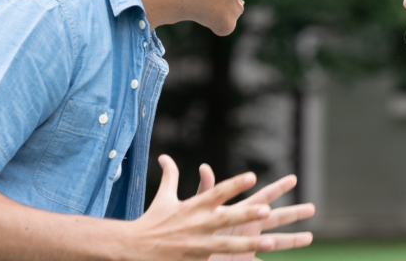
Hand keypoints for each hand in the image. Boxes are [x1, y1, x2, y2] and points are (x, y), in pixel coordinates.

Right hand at [125, 155, 282, 259]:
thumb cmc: (151, 222)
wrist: (133, 248)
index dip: (235, 185)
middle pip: (226, 219)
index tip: (252, 176)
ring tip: (272, 242)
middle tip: (267, 211)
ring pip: (227, 245)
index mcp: (193, 207)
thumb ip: (170, 176)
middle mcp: (198, 225)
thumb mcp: (163, 198)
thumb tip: (164, 156)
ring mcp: (198, 246)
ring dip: (249, 244)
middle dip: (247, 215)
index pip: (217, 193)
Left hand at [196, 164, 314, 260]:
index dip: (278, 188)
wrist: (191, 252)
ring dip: (293, 240)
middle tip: (312, 208)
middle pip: (278, 218)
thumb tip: (204, 167)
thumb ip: (205, 191)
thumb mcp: (199, 208)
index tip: (293, 178)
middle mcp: (250, 226)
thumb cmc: (193, 229)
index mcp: (242, 211)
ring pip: (277, 242)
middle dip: (295, 213)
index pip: (264, 197)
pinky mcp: (246, 259)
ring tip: (309, 238)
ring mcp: (250, 244)